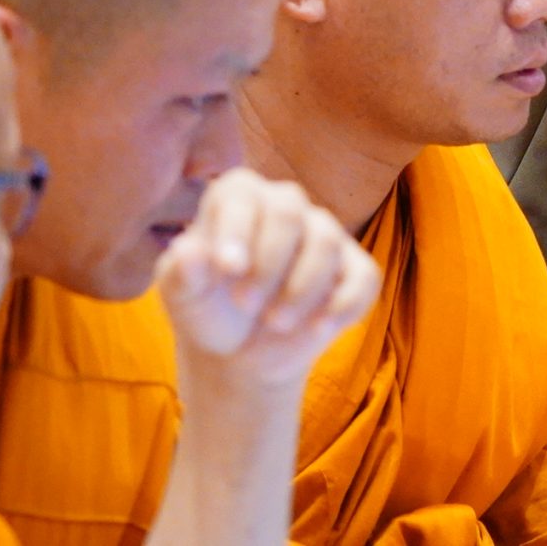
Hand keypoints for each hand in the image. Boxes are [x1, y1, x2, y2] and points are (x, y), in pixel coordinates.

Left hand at [157, 168, 380, 392]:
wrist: (238, 353)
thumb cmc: (207, 309)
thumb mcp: (183, 296)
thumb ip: (182, 272)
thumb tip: (187, 251)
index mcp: (238, 198)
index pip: (243, 193)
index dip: (237, 228)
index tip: (228, 269)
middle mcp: (285, 205)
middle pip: (289, 211)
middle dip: (269, 263)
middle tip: (244, 304)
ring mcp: (324, 235)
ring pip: (326, 243)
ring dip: (301, 290)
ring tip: (274, 324)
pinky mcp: (354, 269)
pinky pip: (364, 276)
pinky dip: (343, 305)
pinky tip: (317, 328)